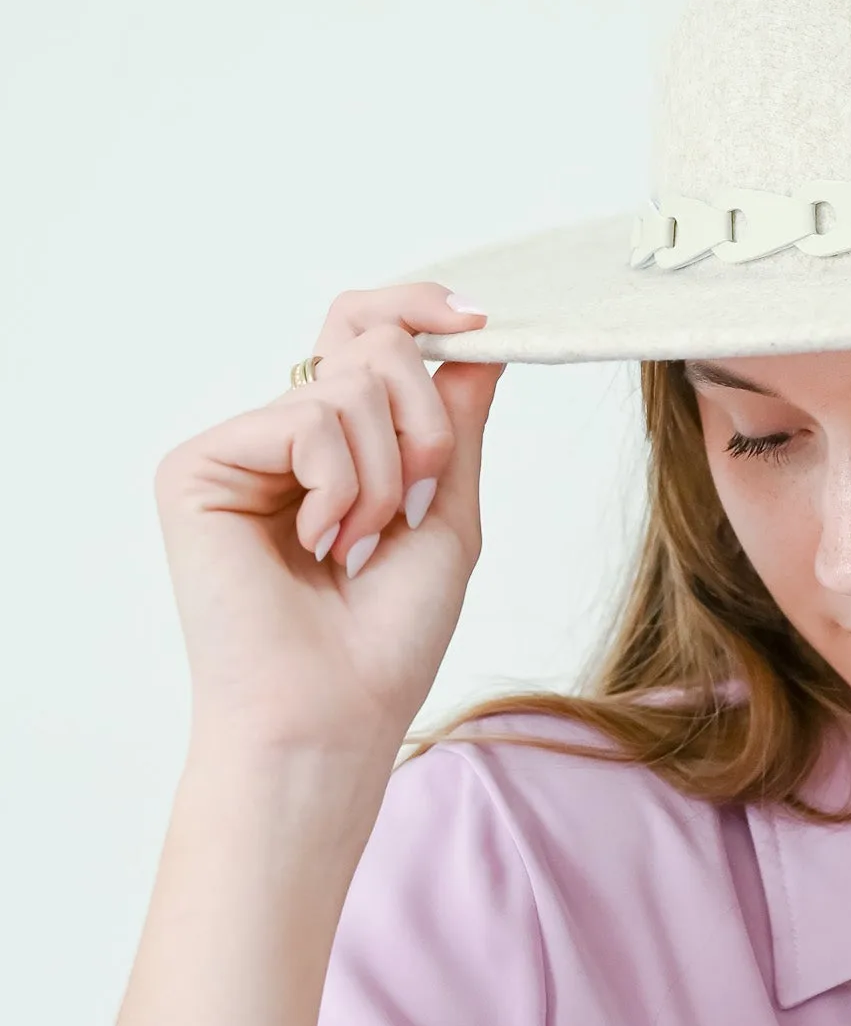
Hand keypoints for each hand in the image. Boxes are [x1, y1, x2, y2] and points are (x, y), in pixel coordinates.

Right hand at [153, 282, 505, 764]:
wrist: (333, 715)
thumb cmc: (385, 644)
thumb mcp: (445, 519)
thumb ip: (456, 428)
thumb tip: (477, 344)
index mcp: (331, 452)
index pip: (363, 338)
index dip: (417, 310)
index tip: (478, 320)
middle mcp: (279, 442)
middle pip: (368, 346)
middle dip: (423, 422)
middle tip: (414, 497)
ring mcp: (236, 450)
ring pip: (348, 383)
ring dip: (383, 474)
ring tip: (354, 545)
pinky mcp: (197, 464)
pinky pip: (305, 419)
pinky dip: (337, 485)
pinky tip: (314, 544)